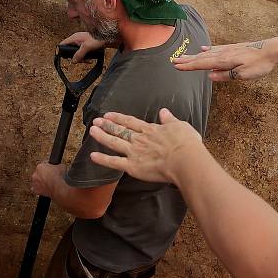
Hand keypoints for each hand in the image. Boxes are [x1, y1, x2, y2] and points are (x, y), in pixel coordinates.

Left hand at [31, 162, 64, 196]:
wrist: (57, 186)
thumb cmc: (57, 176)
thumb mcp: (61, 166)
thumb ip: (58, 165)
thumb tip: (60, 167)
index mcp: (40, 166)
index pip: (44, 164)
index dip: (49, 166)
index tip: (52, 167)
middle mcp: (35, 174)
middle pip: (39, 173)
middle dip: (44, 174)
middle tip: (51, 175)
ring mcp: (35, 183)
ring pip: (37, 181)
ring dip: (41, 181)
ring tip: (49, 182)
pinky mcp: (36, 190)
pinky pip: (37, 189)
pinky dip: (40, 189)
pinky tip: (46, 188)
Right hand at [60, 32, 106, 62]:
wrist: (108, 37)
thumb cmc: (98, 39)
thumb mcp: (87, 47)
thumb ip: (79, 54)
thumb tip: (73, 61)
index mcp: (74, 37)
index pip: (63, 44)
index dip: (61, 50)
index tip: (62, 57)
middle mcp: (76, 40)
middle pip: (70, 51)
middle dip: (75, 57)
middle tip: (81, 61)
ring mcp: (81, 43)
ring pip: (77, 53)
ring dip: (82, 58)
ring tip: (88, 61)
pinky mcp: (86, 46)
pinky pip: (82, 53)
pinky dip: (85, 57)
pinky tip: (90, 60)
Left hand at [89, 109, 203, 184]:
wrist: (184, 160)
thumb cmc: (186, 144)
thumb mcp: (180, 126)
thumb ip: (170, 119)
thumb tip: (164, 111)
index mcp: (151, 130)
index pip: (131, 122)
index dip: (119, 118)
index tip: (109, 114)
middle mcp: (139, 139)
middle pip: (120, 130)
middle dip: (107, 125)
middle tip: (96, 120)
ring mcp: (134, 152)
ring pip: (114, 142)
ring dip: (102, 136)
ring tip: (92, 131)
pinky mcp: (132, 166)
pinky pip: (114, 162)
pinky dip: (102, 159)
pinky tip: (92, 156)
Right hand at [174, 38, 277, 81]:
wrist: (271, 49)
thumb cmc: (259, 64)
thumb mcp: (243, 75)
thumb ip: (226, 75)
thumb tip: (210, 76)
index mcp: (224, 61)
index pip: (203, 64)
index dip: (189, 66)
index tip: (176, 66)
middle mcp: (224, 53)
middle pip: (202, 58)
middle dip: (187, 60)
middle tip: (173, 60)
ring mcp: (228, 49)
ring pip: (207, 53)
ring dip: (195, 55)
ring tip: (184, 56)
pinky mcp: (233, 48)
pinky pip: (216, 49)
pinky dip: (208, 50)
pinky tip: (204, 49)